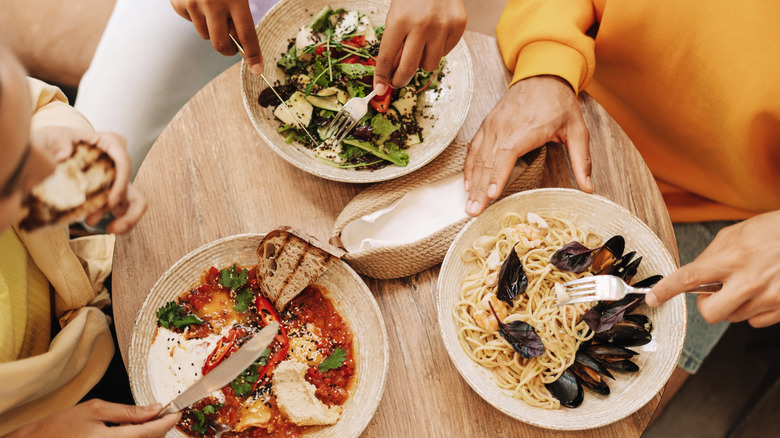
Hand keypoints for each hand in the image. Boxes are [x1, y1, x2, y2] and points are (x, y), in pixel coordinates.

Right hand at [6, 400, 179, 437]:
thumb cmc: (61, 425)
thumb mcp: (95, 409)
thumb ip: (128, 411)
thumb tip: (155, 408)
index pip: (150, 433)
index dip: (167, 422)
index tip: (178, 411)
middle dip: (160, 428)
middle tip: (163, 412)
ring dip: (148, 435)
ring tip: (144, 422)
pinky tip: (132, 431)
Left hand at [30, 127, 147, 233]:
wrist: (46, 153)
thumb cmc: (53, 141)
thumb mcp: (52, 136)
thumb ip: (58, 141)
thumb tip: (63, 154)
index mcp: (110, 144)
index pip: (124, 161)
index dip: (121, 182)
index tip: (111, 202)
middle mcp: (118, 162)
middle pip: (129, 184)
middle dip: (116, 205)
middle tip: (93, 219)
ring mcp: (117, 180)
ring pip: (135, 201)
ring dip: (126, 218)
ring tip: (110, 230)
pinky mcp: (113, 195)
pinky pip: (127, 211)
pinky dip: (122, 222)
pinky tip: (109, 229)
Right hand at [170, 0, 262, 74]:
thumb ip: (239, 15)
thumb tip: (237, 42)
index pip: (247, 35)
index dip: (253, 55)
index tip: (257, 70)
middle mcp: (213, 3)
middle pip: (220, 43)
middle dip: (227, 49)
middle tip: (232, 48)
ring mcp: (193, 3)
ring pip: (204, 34)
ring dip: (211, 28)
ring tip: (213, 7)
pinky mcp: (178, 3)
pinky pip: (190, 21)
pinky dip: (195, 16)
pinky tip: (198, 0)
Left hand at [373, 0, 465, 94]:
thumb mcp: (396, 13)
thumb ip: (395, 41)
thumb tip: (393, 70)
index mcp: (400, 20)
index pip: (387, 58)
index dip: (381, 76)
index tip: (380, 88)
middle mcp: (422, 25)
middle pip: (409, 68)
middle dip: (400, 80)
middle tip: (397, 81)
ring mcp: (443, 27)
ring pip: (429, 65)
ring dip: (422, 61)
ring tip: (420, 47)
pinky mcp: (459, 27)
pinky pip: (445, 53)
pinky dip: (438, 49)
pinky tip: (435, 35)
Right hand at [463, 76, 591, 215]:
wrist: (542, 75)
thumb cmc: (560, 104)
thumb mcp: (578, 129)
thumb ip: (581, 159)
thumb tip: (588, 188)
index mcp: (528, 128)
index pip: (508, 153)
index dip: (498, 174)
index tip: (491, 194)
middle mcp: (506, 126)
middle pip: (488, 161)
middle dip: (480, 189)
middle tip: (473, 212)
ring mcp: (493, 125)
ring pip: (479, 158)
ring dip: (472, 183)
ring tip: (469, 206)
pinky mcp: (487, 125)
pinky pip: (474, 149)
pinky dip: (469, 168)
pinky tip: (467, 185)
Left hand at [647, 210, 779, 327]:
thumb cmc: (775, 231)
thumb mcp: (738, 233)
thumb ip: (712, 255)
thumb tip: (694, 276)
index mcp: (733, 257)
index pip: (689, 277)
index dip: (666, 289)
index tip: (653, 298)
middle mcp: (749, 280)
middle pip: (710, 313)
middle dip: (707, 306)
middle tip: (713, 293)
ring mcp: (769, 297)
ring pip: (734, 317)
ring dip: (734, 304)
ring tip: (749, 282)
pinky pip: (756, 322)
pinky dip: (754, 310)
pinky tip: (764, 291)